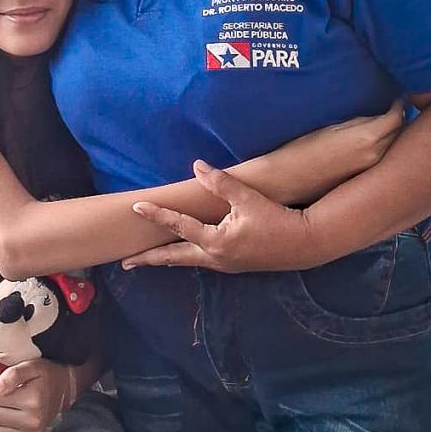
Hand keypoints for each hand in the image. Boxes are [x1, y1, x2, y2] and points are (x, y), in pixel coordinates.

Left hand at [124, 160, 323, 272]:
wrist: (305, 243)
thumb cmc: (277, 219)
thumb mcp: (248, 198)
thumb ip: (221, 183)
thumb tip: (197, 166)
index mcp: (216, 242)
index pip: (179, 226)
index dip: (157, 215)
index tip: (137, 207)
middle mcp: (215, 258)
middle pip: (174, 259)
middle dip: (149, 259)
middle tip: (125, 262)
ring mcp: (224, 265)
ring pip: (187, 262)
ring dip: (166, 260)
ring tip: (146, 259)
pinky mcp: (233, 264)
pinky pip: (200, 261)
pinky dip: (184, 257)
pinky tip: (182, 253)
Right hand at [253, 100, 402, 203]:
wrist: (283, 180)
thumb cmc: (299, 149)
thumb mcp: (330, 127)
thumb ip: (358, 121)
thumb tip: (377, 116)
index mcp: (367, 139)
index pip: (396, 117)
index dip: (397, 104)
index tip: (395, 93)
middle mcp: (374, 156)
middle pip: (398, 133)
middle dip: (398, 118)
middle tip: (393, 104)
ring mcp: (369, 170)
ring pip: (392, 147)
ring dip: (392, 134)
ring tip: (385, 120)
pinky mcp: (361, 179)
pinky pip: (380, 158)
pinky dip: (382, 147)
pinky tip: (373, 141)